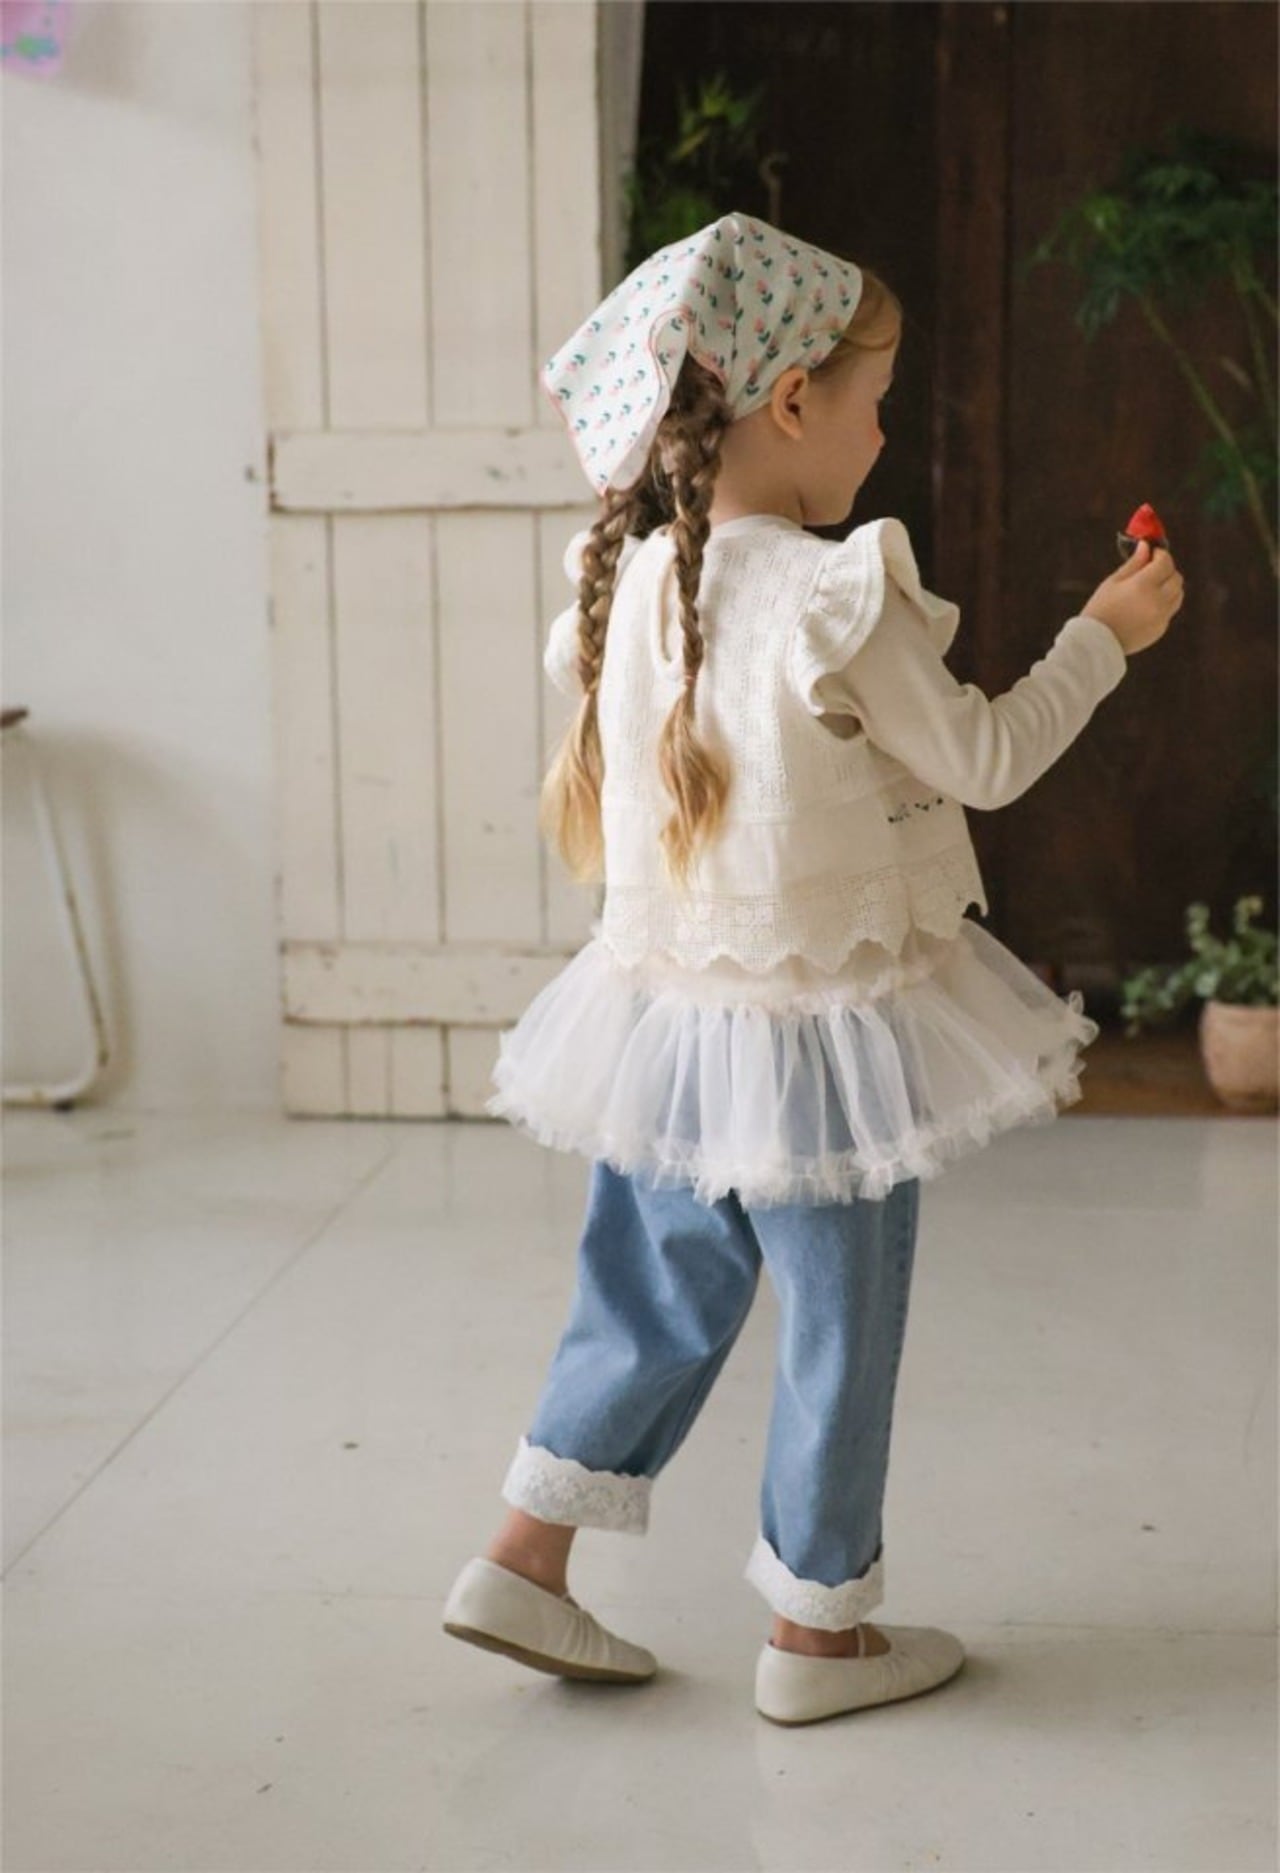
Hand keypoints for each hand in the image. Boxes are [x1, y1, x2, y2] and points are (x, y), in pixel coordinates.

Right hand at [1082, 539, 1184, 655]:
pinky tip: (1145, 606)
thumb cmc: (1100, 609)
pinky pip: (1170, 610)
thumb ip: (1134, 563)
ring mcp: (1161, 616)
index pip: (1165, 562)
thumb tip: (1146, 546)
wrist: (1096, 643)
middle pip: (1176, 577)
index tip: (1153, 553)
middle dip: (1167, 570)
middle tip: (1153, 569)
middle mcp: (1157, 600)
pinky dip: (1164, 604)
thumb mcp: (1113, 582)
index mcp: (1143, 585)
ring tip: (1151, 588)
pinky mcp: (1161, 629)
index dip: (1160, 554)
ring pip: (1178, 594)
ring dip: (1170, 587)